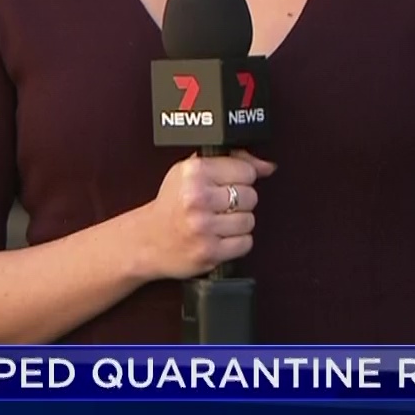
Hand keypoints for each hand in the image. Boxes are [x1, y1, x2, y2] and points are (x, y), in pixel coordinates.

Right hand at [135, 150, 276, 280]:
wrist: (146, 240)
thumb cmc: (171, 205)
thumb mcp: (191, 173)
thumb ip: (230, 162)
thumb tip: (268, 166)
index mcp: (194, 172)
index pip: (246, 171)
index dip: (239, 178)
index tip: (226, 184)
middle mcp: (197, 198)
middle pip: (251, 196)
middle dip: (240, 202)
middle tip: (219, 206)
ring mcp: (203, 226)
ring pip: (249, 221)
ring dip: (238, 224)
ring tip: (217, 222)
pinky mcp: (210, 252)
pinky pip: (245, 243)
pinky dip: (236, 242)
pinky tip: (218, 237)